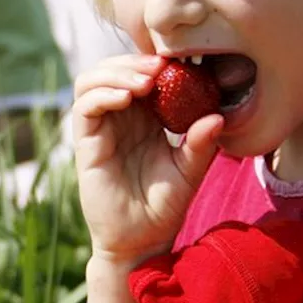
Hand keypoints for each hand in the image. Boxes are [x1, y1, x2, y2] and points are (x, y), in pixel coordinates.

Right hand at [73, 54, 222, 264]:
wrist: (141, 242)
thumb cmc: (165, 208)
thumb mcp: (190, 172)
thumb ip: (200, 144)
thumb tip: (218, 117)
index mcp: (143, 118)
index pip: (138, 73)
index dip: (152, 61)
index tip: (178, 59)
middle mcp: (118, 118)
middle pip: (111, 68)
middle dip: (133, 61)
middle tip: (160, 68)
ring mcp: (99, 129)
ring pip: (90, 81)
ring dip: (115, 72)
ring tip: (144, 82)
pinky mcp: (86, 144)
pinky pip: (84, 108)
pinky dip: (102, 94)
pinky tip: (126, 98)